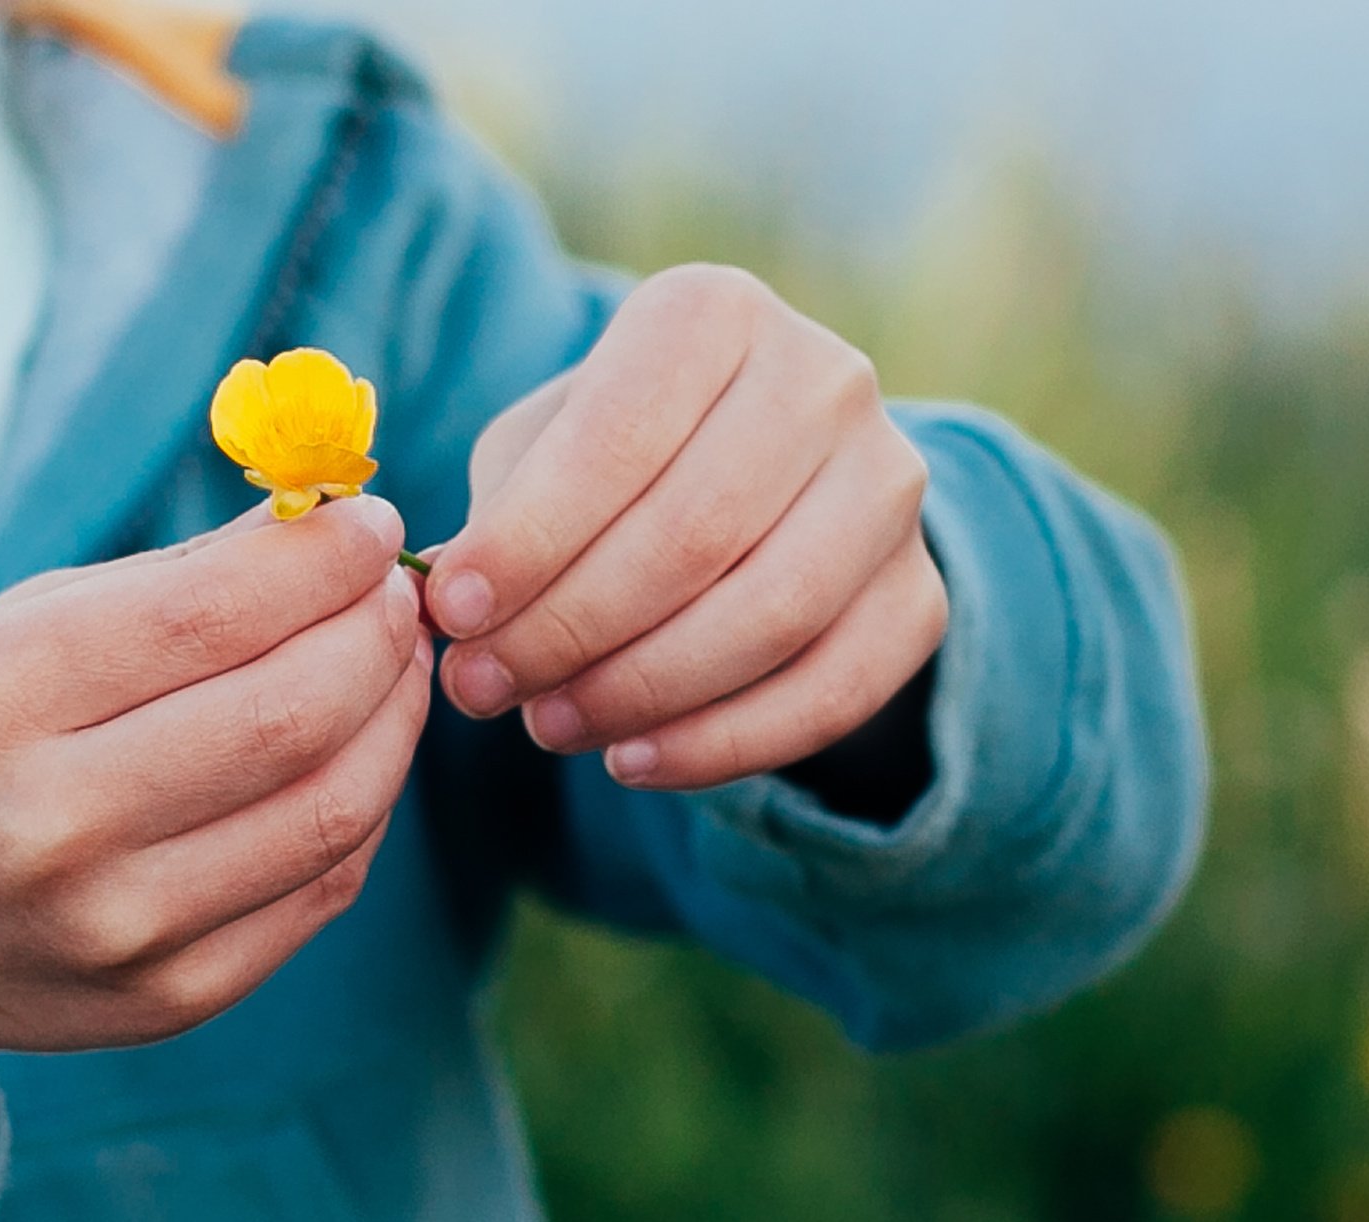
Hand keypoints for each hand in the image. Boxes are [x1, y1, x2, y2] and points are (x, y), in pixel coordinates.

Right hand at [0, 500, 431, 1200]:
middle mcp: (51, 824)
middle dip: (376, 634)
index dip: (323, 560)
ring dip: (395, 717)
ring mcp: (118, 928)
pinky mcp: (174, 998)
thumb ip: (173, 583)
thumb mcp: (12, 634)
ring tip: (398, 664)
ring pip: (332, 808)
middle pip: (290, 712)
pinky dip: (367, 804)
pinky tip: (362, 751)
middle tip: (398, 595)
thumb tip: (336, 523)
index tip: (370, 525)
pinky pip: (324, 886)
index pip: (213, 613)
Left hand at [423, 264, 946, 791]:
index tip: (455, 611)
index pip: (620, 435)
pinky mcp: (918, 594)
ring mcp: (890, 487)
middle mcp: (826, 380)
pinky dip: (722, 743)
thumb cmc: (616, 461)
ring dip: (641, 691)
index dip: (530, 536)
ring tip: (550, 725)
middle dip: (571, 627)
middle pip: (694, 533)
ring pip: (770, 616)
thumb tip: (450, 614)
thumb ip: (501, 520)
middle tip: (486, 688)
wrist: (759, 484)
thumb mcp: (543, 451)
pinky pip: (830, 691)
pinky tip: (636, 761)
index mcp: (715, 312)